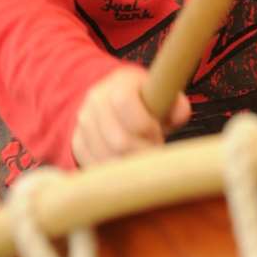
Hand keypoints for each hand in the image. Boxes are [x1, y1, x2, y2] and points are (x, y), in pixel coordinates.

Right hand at [72, 64, 190, 167]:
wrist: (115, 102)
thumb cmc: (148, 103)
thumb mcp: (163, 98)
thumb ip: (176, 105)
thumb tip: (179, 114)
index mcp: (120, 83)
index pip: (124, 103)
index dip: (146, 126)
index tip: (159, 135)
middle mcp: (96, 100)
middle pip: (118, 140)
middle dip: (142, 153)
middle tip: (156, 157)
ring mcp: (84, 122)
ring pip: (106, 158)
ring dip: (130, 167)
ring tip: (144, 163)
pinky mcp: (78, 142)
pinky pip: (95, 166)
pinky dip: (114, 174)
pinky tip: (128, 168)